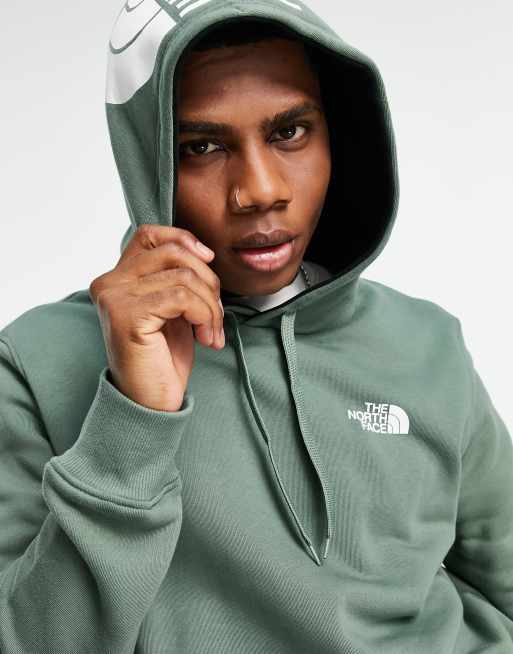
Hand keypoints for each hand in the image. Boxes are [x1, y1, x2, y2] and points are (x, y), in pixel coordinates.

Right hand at [88, 224, 223, 411]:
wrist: (150, 402)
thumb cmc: (163, 358)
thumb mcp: (173, 308)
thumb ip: (177, 278)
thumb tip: (203, 252)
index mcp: (117, 278)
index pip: (149, 234)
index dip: (184, 239)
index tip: (208, 260)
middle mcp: (109, 283)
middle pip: (173, 253)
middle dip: (208, 281)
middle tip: (215, 314)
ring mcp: (115, 297)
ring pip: (183, 276)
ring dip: (211, 306)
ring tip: (212, 332)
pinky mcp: (127, 315)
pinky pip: (182, 297)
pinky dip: (205, 315)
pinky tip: (206, 338)